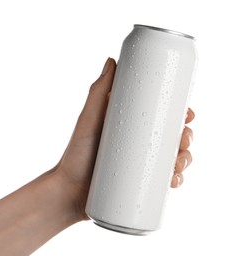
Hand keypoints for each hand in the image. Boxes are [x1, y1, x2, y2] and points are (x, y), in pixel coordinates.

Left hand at [57, 58, 194, 220]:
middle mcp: (136, 142)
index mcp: (129, 125)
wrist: (68, 192)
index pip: (160, 115)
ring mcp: (138, 163)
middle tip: (183, 141)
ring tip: (178, 165)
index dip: (178, 113)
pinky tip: (175, 181)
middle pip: (170, 136)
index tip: (188, 114)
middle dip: (185, 137)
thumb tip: (112, 60)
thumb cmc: (75, 154)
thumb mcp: (88, 120)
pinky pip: (163, 180)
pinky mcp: (138, 183)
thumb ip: (98, 92)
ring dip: (184, 159)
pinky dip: (175, 179)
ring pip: (171, 158)